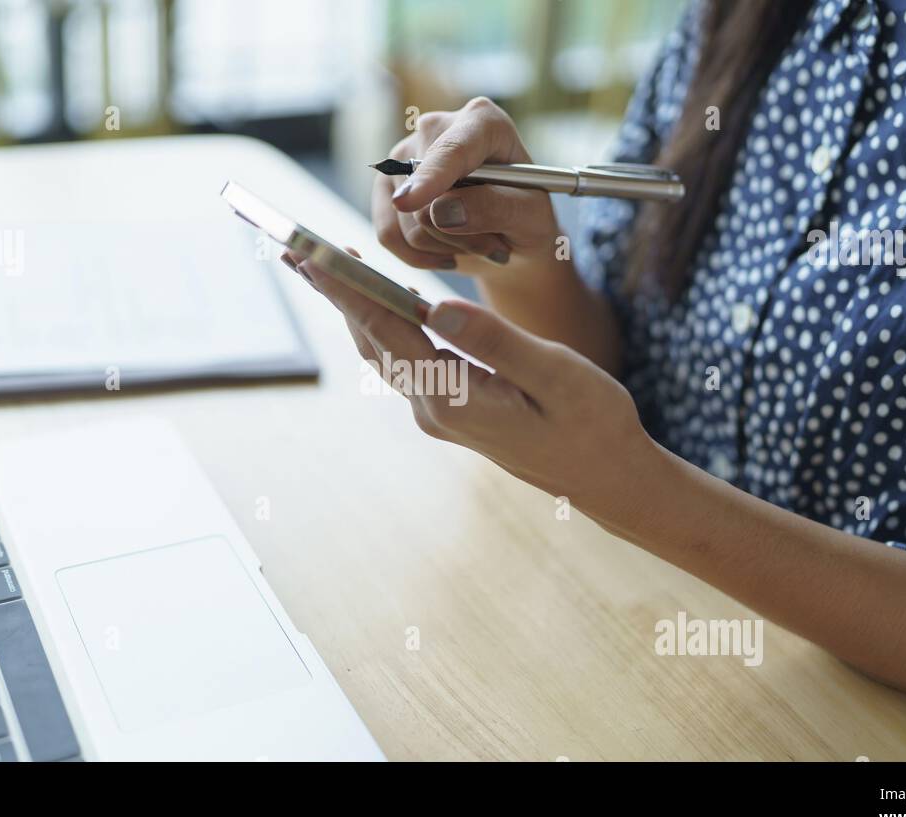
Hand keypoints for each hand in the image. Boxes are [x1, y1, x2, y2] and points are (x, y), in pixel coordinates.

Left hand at [283, 248, 650, 512]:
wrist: (607, 478)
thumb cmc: (593, 425)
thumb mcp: (554, 376)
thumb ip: (496, 342)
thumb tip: (438, 309)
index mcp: (455, 400)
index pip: (389, 333)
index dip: (348, 290)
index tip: (313, 255)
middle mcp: (435, 410)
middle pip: (372, 340)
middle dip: (335, 294)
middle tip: (298, 248)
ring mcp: (439, 414)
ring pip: (383, 351)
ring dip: (353, 308)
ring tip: (322, 269)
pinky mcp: (451, 410)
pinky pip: (406, 361)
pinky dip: (385, 324)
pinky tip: (379, 301)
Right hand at [373, 97, 562, 276]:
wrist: (511, 238)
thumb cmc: (527, 219)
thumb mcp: (530, 217)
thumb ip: (495, 208)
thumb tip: (442, 211)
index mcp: (483, 122)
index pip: (453, 150)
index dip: (432, 176)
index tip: (410, 203)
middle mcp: (437, 128)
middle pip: (427, 193)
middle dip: (459, 232)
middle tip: (494, 243)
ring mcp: (406, 156)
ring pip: (408, 220)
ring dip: (445, 247)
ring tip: (475, 242)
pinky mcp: (388, 187)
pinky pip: (388, 234)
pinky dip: (417, 256)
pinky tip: (445, 253)